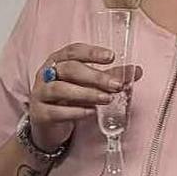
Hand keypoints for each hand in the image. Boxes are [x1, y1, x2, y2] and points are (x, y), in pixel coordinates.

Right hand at [28, 42, 142, 150]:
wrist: (47, 125)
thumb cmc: (68, 97)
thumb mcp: (88, 84)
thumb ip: (110, 76)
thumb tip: (136, 71)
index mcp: (58, 60)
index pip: (73, 51)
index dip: (92, 52)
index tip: (111, 57)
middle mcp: (46, 74)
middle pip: (70, 69)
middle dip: (95, 76)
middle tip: (116, 84)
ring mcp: (40, 93)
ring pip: (60, 89)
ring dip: (86, 93)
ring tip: (107, 99)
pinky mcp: (39, 114)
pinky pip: (55, 111)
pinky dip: (75, 111)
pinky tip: (90, 112)